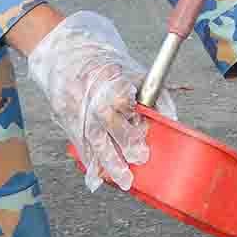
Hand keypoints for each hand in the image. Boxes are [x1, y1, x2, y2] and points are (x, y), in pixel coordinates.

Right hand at [20, 11, 167, 191]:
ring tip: (123, 181)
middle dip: (125, 143)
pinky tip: (96, 181)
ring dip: (109, 164)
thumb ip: (154, 95)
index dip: (137, 122)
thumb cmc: (106, 65)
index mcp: (109, 84)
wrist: (64, 55)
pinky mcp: (67, 122)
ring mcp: (77, 113)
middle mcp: (92, 101)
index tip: (148, 135)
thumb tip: (171, 118)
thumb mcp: (134, 71)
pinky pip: (79, 146)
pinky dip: (89, 164)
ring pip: (93, 141)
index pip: (124, 106)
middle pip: (108, 125)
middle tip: (140, 159)